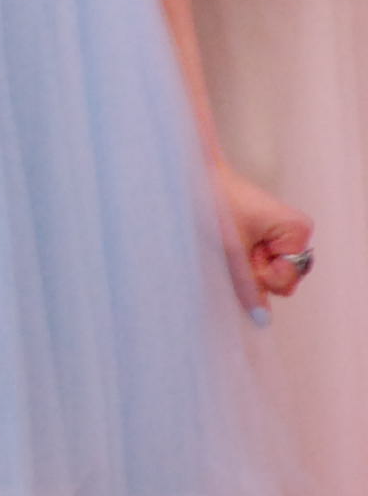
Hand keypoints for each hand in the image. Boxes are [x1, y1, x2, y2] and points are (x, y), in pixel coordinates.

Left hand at [219, 163, 313, 311]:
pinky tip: (232, 243)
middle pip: (284, 280)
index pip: (287, 279)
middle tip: (236, 247)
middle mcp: (297, 233)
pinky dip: (245, 260)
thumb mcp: (231, 249)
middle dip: (256, 272)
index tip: (245, 252)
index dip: (262, 274)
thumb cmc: (216, 203)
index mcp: (298, 231)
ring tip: (232, 241)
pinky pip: (261, 263)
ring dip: (248, 266)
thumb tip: (262, 320)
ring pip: (270, 274)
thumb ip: (248, 285)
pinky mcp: (267, 236)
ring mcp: (283, 235)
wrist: (197, 174)